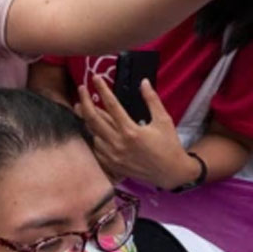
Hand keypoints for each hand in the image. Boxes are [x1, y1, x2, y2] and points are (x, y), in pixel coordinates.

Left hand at [76, 76, 200, 189]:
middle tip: (81, 89)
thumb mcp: (163, 120)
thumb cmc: (169, 145)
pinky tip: (95, 128)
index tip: (95, 78)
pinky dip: (95, 135)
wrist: (171, 173)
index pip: (112, 105)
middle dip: (84, 101)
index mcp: (131, 131)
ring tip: (84, 107)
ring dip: (89, 119)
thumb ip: (152, 100)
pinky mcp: (110, 164)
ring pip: (92, 132)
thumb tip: (144, 82)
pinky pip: (96, 146)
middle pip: (93, 119)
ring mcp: (112, 155)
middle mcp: (118, 143)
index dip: (102, 89)